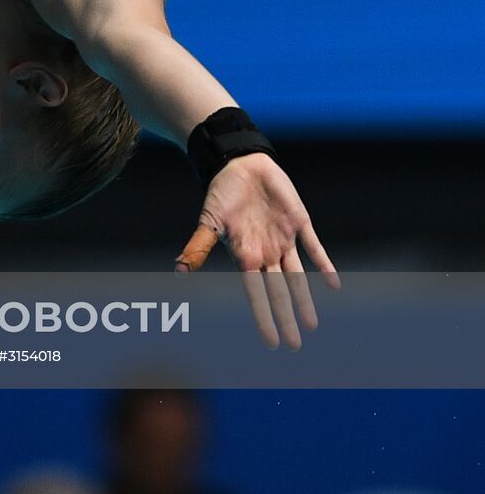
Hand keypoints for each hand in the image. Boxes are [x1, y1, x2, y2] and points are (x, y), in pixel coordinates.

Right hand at [174, 152, 339, 349]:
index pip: (256, 295)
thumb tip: (179, 270)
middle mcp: (265, 254)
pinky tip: (333, 283)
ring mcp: (283, 240)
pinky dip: (323, 264)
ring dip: (304, 299)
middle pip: (279, 292)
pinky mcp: (299, 223)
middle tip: (295, 345)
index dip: (264, 318)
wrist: (239, 165)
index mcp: (244, 256)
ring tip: (312, 325)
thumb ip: (198, 246)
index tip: (271, 342)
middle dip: (286, 317)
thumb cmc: (220, 193)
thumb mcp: (209, 221)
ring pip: (296, 277)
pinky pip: (313, 247)